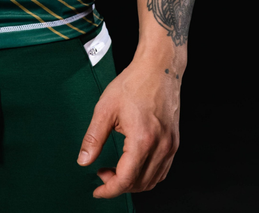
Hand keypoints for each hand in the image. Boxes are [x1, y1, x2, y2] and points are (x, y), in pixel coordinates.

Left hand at [77, 56, 180, 197]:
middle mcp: (161, 147)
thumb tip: (84, 161)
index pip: (126, 179)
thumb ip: (93, 138)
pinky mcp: (174, 142)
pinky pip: (162, 170)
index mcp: (142, 139)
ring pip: (152, 180)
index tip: (97, 190)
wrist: (159, 67)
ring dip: (133, 182)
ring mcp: (171, 146)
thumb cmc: (133, 83)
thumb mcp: (105, 108)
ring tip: (115, 169)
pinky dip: (147, 175)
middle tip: (102, 172)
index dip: (109, 189)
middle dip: (118, 185)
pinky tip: (133, 164)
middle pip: (139, 183)